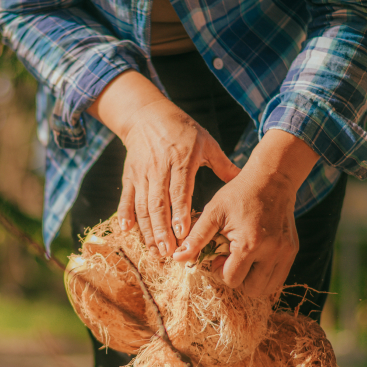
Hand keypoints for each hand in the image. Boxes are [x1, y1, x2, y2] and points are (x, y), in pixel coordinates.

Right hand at [117, 99, 238, 254]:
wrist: (147, 115)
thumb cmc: (182, 129)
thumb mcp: (206, 143)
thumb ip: (223, 164)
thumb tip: (243, 180)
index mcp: (180, 161)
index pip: (179, 191)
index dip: (179, 213)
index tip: (182, 234)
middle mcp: (159, 169)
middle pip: (158, 204)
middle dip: (162, 230)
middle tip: (168, 252)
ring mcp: (142, 173)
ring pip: (142, 205)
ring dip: (147, 229)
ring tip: (154, 249)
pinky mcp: (129, 175)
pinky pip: (126, 197)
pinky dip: (124, 213)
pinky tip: (125, 230)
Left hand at [172, 129, 319, 295]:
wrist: (272, 179)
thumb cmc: (238, 194)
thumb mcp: (213, 212)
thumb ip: (196, 238)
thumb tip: (177, 258)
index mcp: (249, 244)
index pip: (232, 280)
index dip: (220, 271)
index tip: (218, 255)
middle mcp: (271, 252)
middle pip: (252, 289)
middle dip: (238, 279)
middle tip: (231, 260)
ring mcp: (285, 252)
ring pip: (268, 288)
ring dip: (253, 280)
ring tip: (244, 259)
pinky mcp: (293, 250)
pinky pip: (279, 276)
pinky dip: (265, 274)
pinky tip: (256, 257)